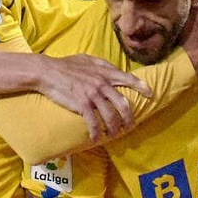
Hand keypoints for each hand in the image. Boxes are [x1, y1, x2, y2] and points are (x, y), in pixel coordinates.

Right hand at [37, 54, 151, 141]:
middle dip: (129, 117)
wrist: (47, 72)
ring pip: (111, 116)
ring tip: (114, 134)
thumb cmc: (65, 65)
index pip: (128, 79)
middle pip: (123, 104)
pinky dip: (96, 132)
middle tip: (130, 126)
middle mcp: (102, 84)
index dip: (141, 87)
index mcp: (104, 72)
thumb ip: (101, 64)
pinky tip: (96, 138)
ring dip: (115, 128)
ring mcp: (93, 95)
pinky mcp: (82, 105)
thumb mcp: (86, 59)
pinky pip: (94, 122)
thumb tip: (112, 68)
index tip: (150, 95)